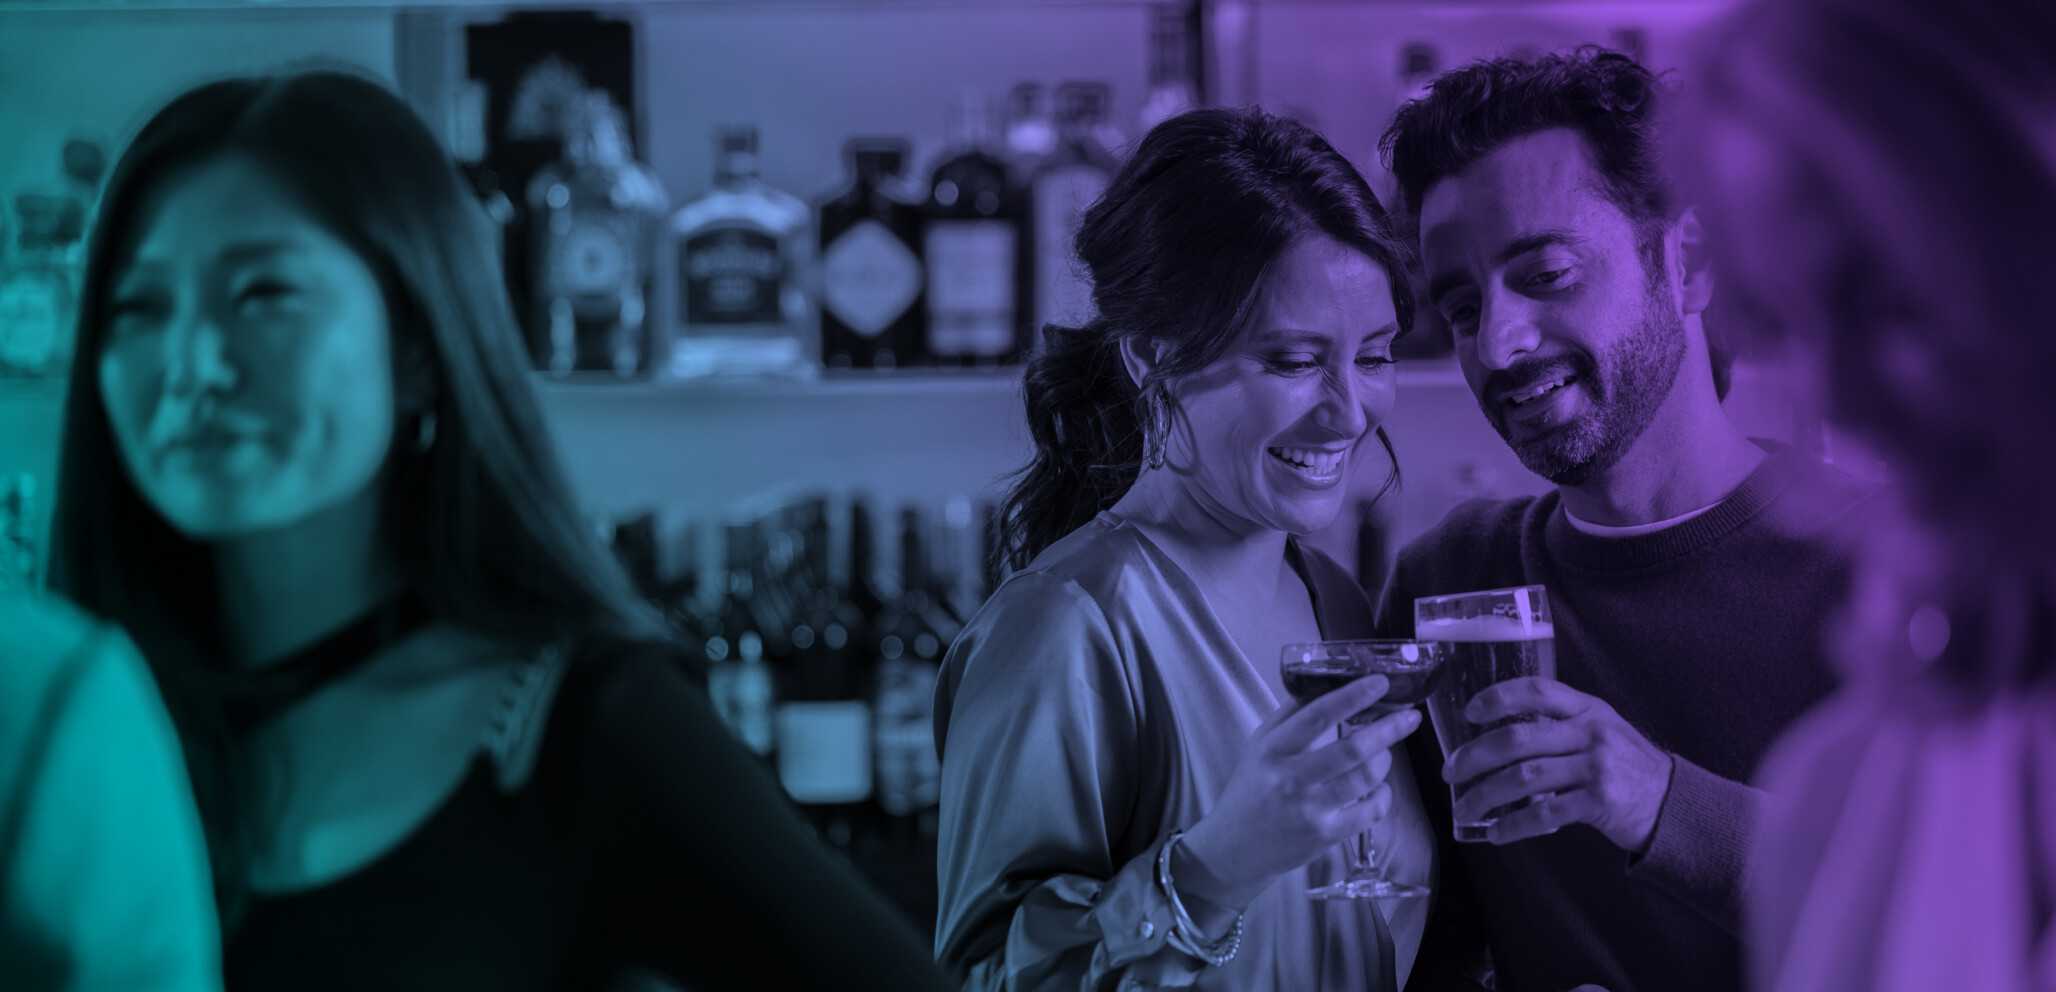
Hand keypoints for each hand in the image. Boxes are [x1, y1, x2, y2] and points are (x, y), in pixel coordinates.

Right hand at [1177, 675, 1424, 908]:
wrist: (1235, 847)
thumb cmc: (1251, 788)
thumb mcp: (1258, 746)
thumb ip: (1288, 717)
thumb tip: (1326, 686)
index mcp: (1273, 749)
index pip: (1317, 716)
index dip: (1352, 697)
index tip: (1380, 683)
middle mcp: (1291, 778)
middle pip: (1351, 750)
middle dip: (1387, 729)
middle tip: (1410, 717)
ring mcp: (1310, 810)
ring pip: (1364, 779)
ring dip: (1384, 761)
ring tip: (1385, 754)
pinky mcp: (1325, 836)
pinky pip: (1369, 812)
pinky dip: (1383, 796)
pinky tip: (1380, 788)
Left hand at [1440, 677, 1673, 851]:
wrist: (1675, 803)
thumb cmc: (1627, 766)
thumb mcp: (1601, 730)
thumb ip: (1561, 725)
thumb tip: (1499, 735)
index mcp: (1587, 709)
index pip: (1535, 690)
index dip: (1497, 698)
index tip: (1469, 713)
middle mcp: (1590, 733)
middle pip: (1517, 738)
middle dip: (1475, 755)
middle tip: (1450, 771)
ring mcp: (1596, 768)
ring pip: (1524, 778)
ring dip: (1485, 794)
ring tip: (1464, 806)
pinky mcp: (1599, 803)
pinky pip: (1544, 814)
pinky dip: (1514, 825)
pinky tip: (1495, 833)